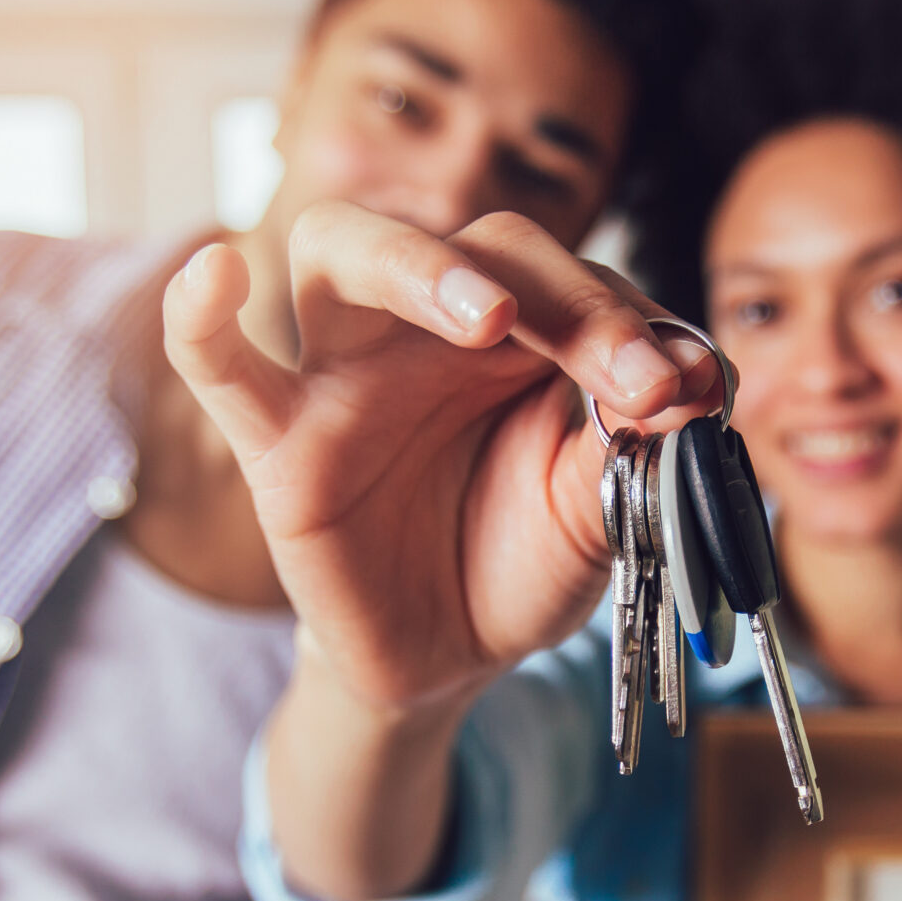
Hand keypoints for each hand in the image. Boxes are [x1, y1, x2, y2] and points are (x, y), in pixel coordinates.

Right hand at [162, 203, 719, 717]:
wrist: (448, 656)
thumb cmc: (517, 558)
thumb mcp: (600, 509)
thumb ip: (640, 444)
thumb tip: (700, 378)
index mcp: (521, 330)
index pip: (576, 282)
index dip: (636, 326)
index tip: (690, 392)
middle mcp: (430, 327)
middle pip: (485, 244)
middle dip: (569, 299)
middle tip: (631, 376)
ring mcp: (346, 373)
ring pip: (346, 251)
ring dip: (422, 266)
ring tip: (489, 314)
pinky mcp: (279, 444)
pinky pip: (222, 369)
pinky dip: (201, 319)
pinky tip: (215, 272)